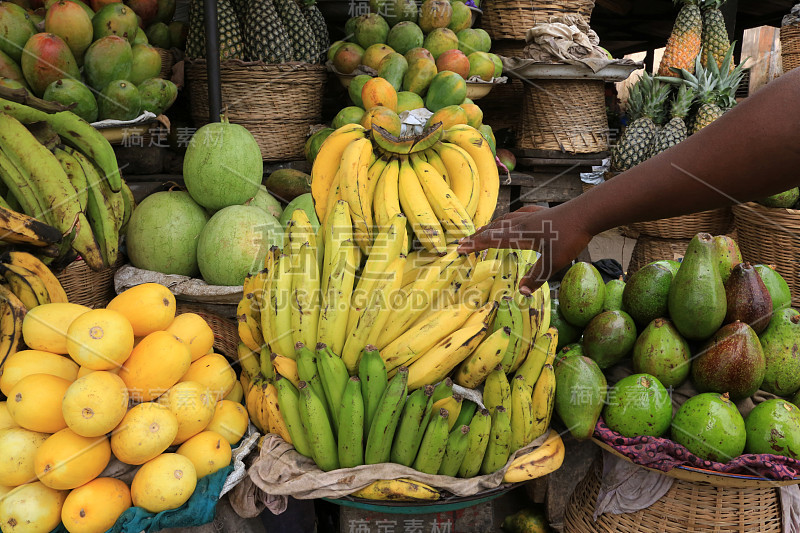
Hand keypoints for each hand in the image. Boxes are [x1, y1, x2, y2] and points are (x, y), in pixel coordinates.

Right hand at [458, 205, 592, 294]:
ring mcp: (532, 216)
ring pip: (505, 220)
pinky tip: (514, 217)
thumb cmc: (570, 236)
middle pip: (495, 229)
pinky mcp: (542, 213)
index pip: (492, 240)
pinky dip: (510, 218)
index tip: (460, 248)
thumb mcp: (554, 262)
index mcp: (520, 234)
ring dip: (492, 227)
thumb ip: (536, 277)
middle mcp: (522, 223)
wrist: (587, 213)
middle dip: (479, 236)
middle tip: (465, 241)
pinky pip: (519, 214)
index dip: (475, 245)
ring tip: (484, 231)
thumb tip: (521, 293)